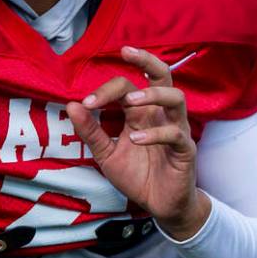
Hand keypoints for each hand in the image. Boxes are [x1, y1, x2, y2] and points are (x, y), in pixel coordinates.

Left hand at [66, 46, 210, 239]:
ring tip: (130, 102)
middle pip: (162, 76)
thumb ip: (90, 131)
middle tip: (126, 51)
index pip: (126, 86)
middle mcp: (159, 115)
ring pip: (176, 98)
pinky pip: (176, 134)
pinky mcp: (185, 151)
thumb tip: (71, 105)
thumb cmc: (136, 175)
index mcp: (140, 112)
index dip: (105, 90)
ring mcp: (175, 130)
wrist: (159, 206)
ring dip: (152, 95)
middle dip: (146, 60)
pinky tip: (136, 140)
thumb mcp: (105, 154)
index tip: (86, 103)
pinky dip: (156, 134)